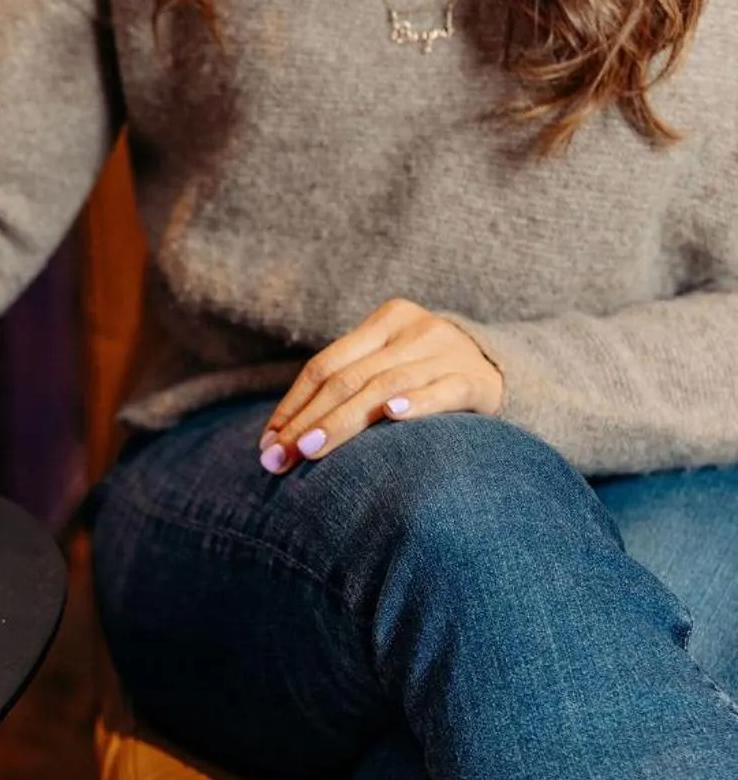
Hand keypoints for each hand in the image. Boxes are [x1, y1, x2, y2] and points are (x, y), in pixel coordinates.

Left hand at [261, 299, 504, 473]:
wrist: (513, 373)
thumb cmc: (432, 378)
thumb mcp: (390, 367)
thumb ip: (348, 387)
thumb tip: (282, 439)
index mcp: (385, 320)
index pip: (324, 366)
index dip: (292, 406)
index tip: (267, 444)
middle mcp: (414, 328)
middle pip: (346, 378)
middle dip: (306, 422)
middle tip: (278, 459)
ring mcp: (447, 351)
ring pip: (383, 387)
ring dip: (342, 422)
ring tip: (311, 450)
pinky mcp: (478, 378)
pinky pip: (444, 390)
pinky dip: (418, 403)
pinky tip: (394, 416)